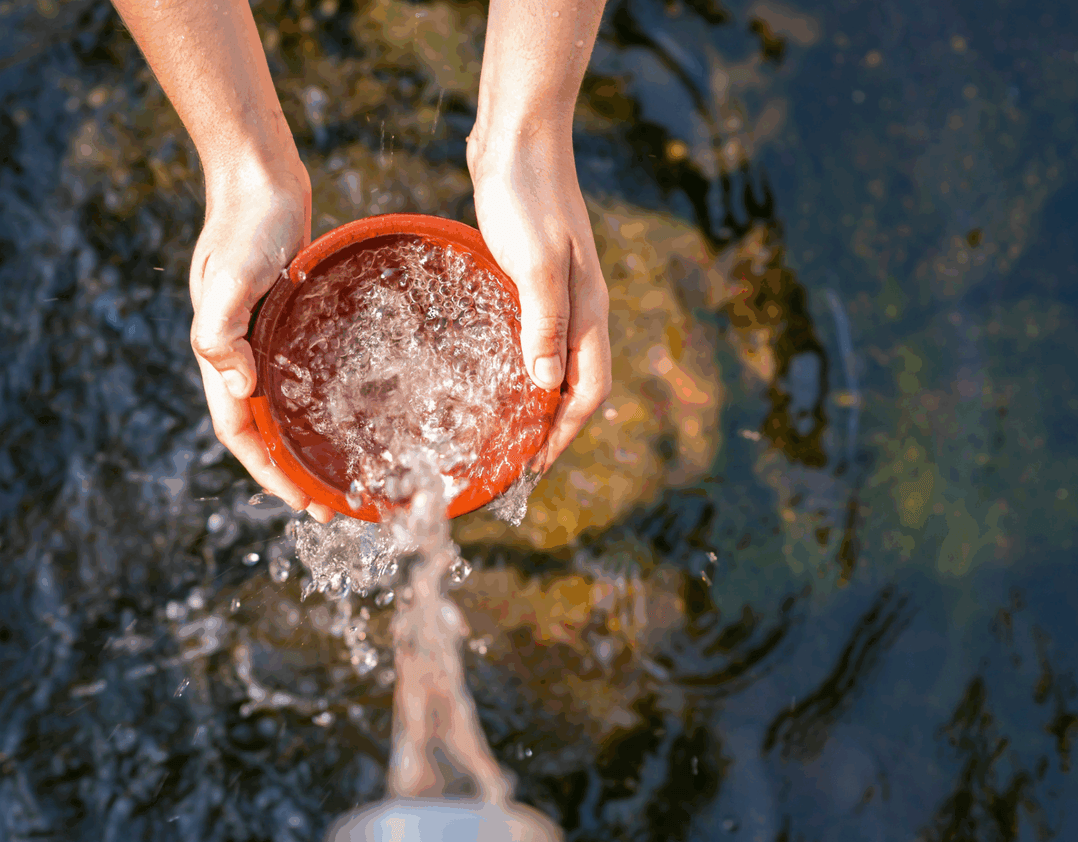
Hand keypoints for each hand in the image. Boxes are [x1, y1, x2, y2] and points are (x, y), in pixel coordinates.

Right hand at [189, 156, 334, 521]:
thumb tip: (238, 388)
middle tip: (333, 505)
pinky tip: (349, 409)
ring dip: (304, 442)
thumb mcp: (231, 276)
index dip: (269, 472)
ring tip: (341, 471)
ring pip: (281, 405)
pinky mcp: (286, 318)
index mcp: (222, 353)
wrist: (259, 176)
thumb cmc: (247, 224)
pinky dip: (317, 400)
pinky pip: (299, 373)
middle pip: (262, 429)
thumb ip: (221, 330)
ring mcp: (262, 336)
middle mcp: (240, 352)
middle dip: (291, 472)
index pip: (241, 432)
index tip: (304, 503)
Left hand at [469, 124, 611, 473]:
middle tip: (513, 461)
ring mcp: (558, 291)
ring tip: (502, 430)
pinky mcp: (532, 275)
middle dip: (552, 428)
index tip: (533, 468)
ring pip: (555, 361)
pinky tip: (489, 369)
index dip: (563, 434)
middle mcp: (580, 307)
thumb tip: (545, 387)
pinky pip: (533, 334)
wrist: (518, 137)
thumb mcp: (533, 262)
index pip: (588, 391)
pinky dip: (519, 363)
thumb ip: (542, 322)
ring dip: (535, 399)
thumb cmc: (525, 196)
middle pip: (575, 384)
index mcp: (587, 310)